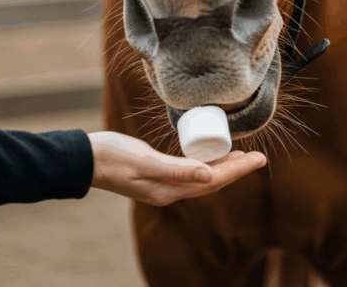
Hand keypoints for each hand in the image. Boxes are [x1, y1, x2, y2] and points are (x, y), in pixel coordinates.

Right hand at [89, 131, 266, 205]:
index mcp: (170, 191)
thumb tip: (210, 176)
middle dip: (237, 169)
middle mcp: (171, 190)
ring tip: (243, 156)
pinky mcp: (159, 172)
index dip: (238, 170)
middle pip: (213, 181)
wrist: (87, 159)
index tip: (258, 159)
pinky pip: (191, 170)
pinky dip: (206, 163)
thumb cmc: (113, 156)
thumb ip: (175, 170)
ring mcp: (164, 183)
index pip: (214, 182)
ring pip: (203, 176)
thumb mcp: (145, 162)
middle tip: (260, 157)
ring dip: (224, 167)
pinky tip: (212, 155)